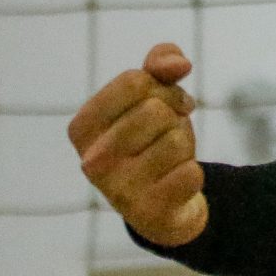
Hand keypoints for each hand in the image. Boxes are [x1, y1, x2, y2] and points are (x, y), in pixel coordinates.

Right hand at [67, 42, 207, 247]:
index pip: (133, 81)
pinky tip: (175, 185)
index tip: (165, 104)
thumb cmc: (153, 137)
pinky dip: (193, 174)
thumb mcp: (153, 94)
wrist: (166, 201)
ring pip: (176, 141)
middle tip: (169, 133)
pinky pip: (191, 174)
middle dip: (174, 117)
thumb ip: (161, 62)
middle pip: (155, 111)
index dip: (163, 87)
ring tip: (168, 160)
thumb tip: (179, 64)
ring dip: (183, 146)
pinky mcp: (146, 213)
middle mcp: (91, 161)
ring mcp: (116, 190)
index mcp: (82, 127)